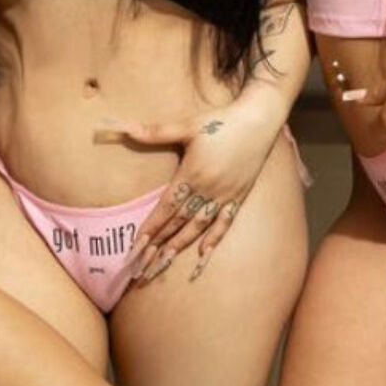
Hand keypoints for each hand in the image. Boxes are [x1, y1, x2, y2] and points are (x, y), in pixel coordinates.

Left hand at [102, 101, 280, 282]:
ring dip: (179, 246)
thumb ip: (156, 131)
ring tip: (163, 263)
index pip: (166, 207)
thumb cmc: (221, 121)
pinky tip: (202, 254)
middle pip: (179, 222)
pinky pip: (224, 223)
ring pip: (198, 227)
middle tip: (142, 264)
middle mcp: (208, 189)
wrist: (259, 121)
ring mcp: (225, 195)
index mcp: (193, 173)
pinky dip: (213, 240)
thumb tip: (125, 128)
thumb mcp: (187, 124)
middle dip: (158, 243)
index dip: (150, 227)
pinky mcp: (238, 197)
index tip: (136, 245)